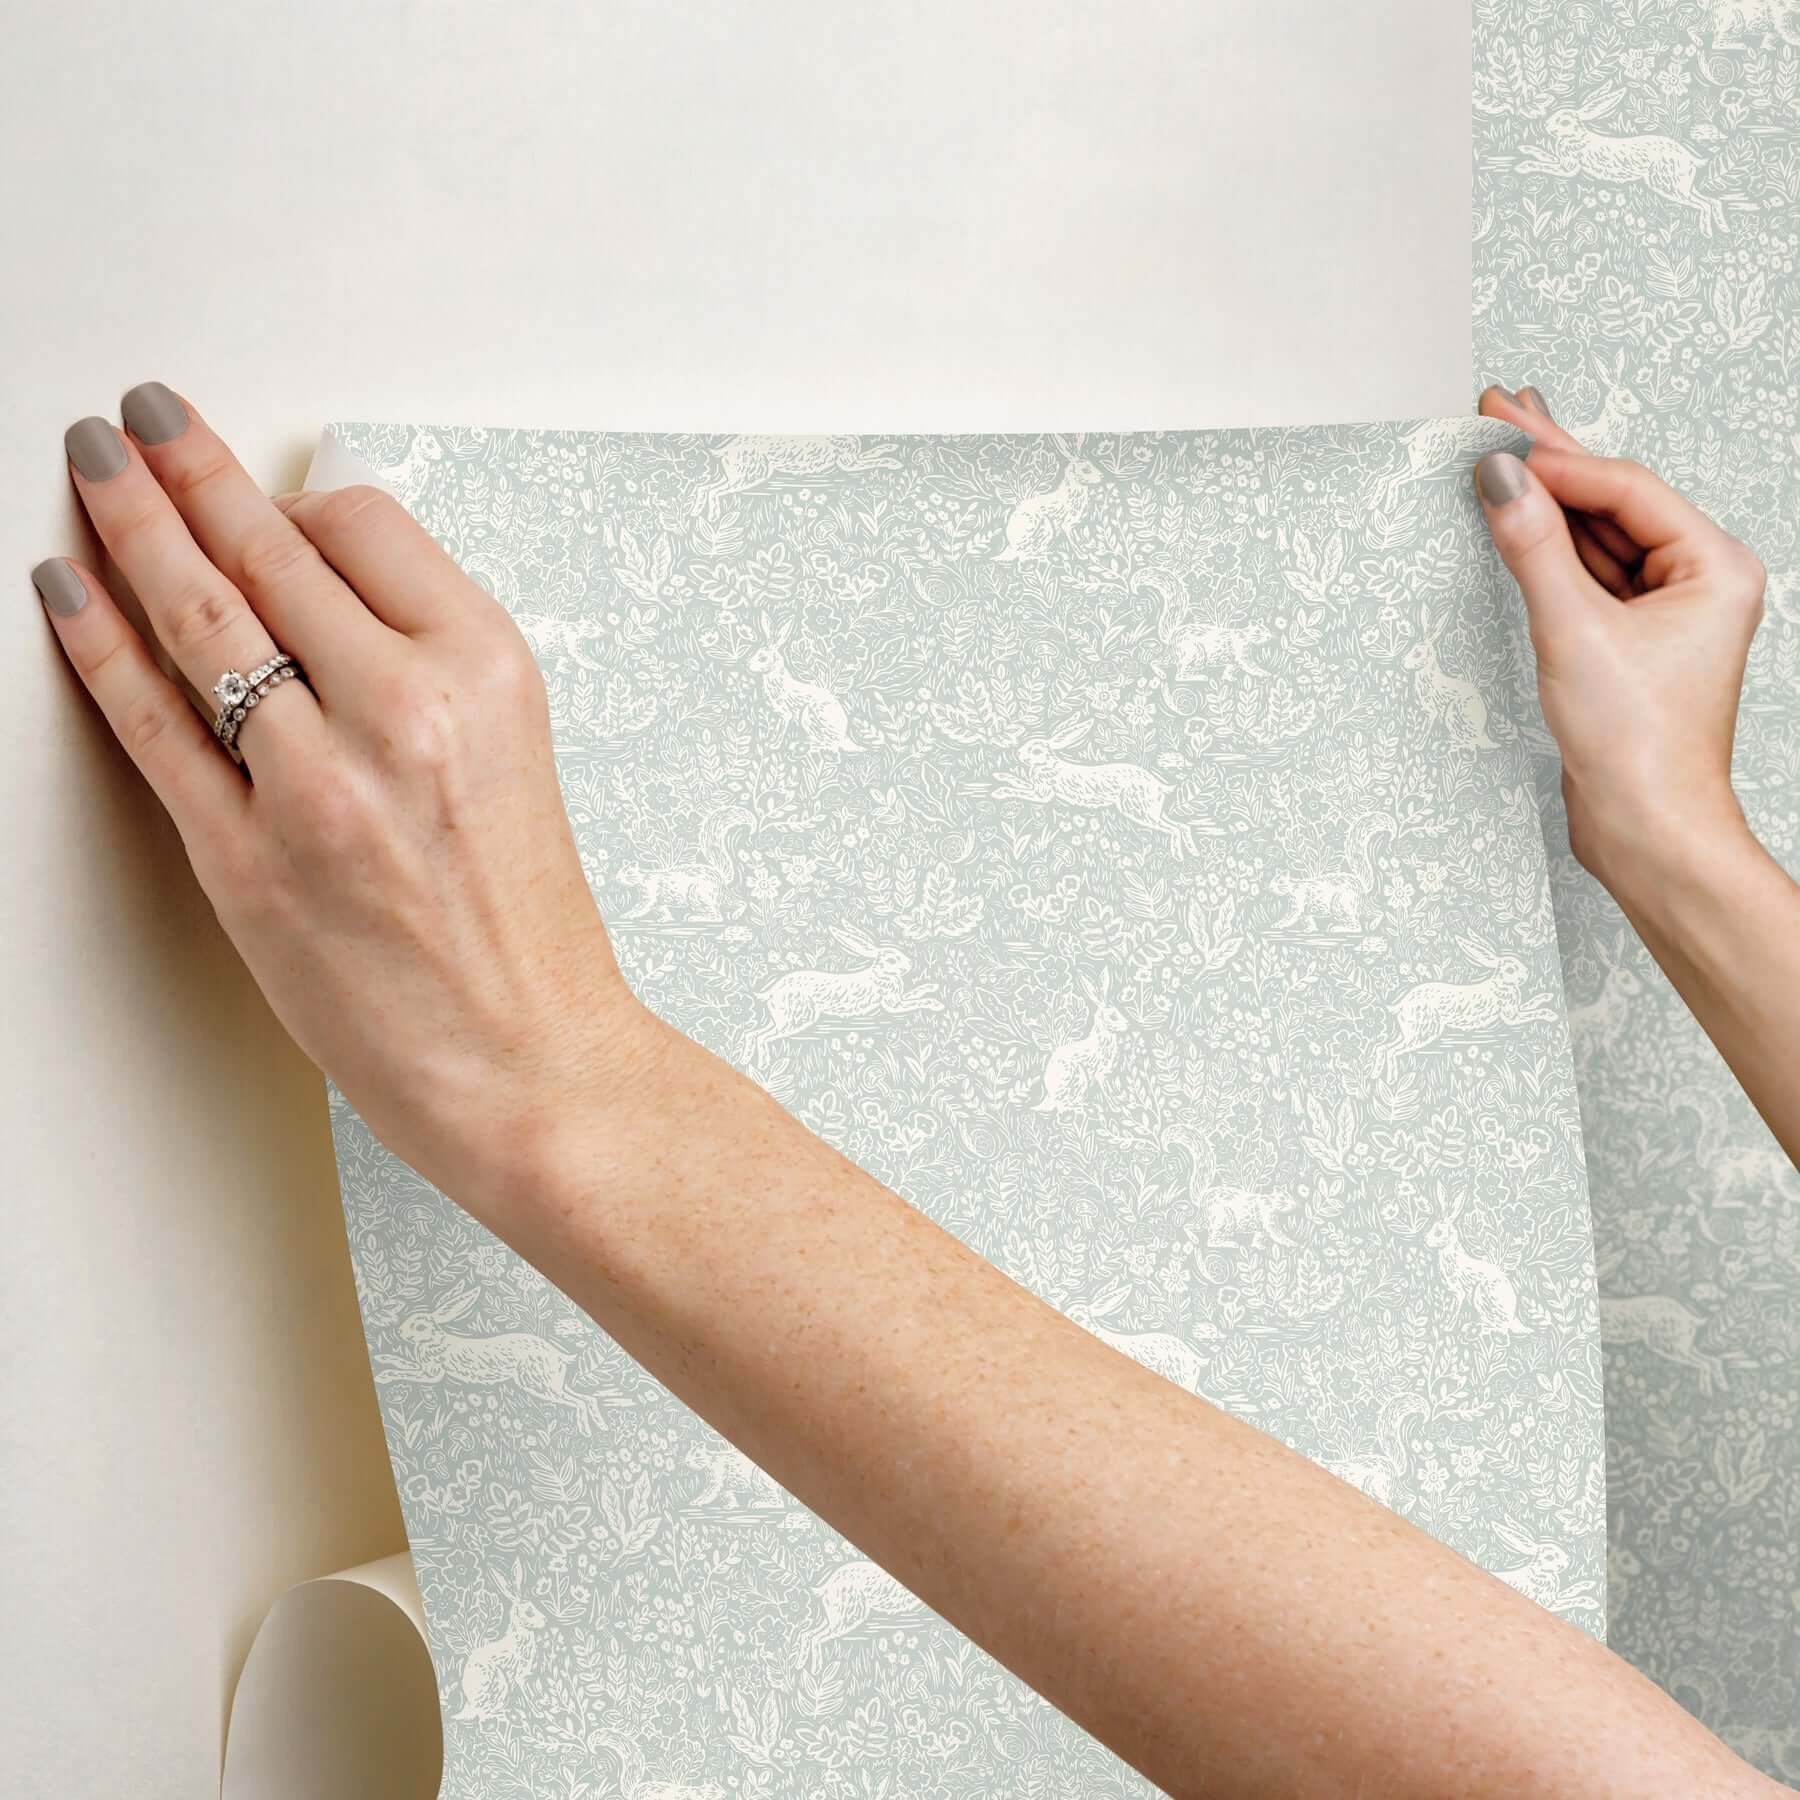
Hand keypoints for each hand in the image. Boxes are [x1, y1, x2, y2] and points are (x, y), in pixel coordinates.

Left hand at [30, 387, 650, 1200]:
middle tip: (140, 418)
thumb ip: (421, 666)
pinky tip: (66, 588)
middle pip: (267, 550)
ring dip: (127, 523)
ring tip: (91, 465)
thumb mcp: (511, 755)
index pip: (364, 526)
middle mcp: (405, 710)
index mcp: (487, 671)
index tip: (268, 497)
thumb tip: (316, 590)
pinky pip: (152, 722)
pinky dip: (97, 643)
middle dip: (187, 468)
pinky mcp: (248, 860)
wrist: (531, 1062)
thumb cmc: (526, 927)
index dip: (299, 503)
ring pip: (198, 616)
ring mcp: (319, 785)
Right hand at [1471, 384, 1766, 894]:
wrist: (1647, 831)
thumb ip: (1532, 548)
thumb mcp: (1573, 632)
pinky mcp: (1628, 644)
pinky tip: (1517, 521)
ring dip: (1544, 501)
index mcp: (1713, 567)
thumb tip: (1499, 478)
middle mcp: (1697, 582)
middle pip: (1612, 503)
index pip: (1624, 490)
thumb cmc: (1638, 746)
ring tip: (1498, 453)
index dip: (1557, 459)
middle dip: (1552, 461)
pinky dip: (1546, 550)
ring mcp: (1663, 614)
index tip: (1497, 431)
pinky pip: (1584, 578)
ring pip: (1595, 538)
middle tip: (1497, 409)